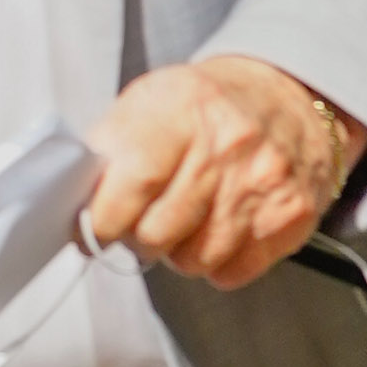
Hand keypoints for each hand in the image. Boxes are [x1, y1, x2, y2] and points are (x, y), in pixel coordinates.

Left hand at [84, 54, 366, 288]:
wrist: (286, 94)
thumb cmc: (207, 104)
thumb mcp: (150, 101)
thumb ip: (110, 146)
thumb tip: (75, 197)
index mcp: (183, 109)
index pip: (134, 182)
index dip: (105, 218)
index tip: (94, 228)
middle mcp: (228, 145)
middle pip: (159, 232)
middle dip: (138, 238)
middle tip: (139, 223)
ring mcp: (264, 183)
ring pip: (195, 260)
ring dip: (178, 253)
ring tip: (184, 222)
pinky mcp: (291, 215)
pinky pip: (233, 272)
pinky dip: (217, 264)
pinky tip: (217, 231)